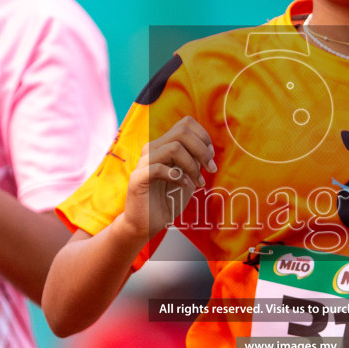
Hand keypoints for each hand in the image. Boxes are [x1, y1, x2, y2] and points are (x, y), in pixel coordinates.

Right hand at [117, 117, 215, 239]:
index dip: (203, 136)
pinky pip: (158, 168)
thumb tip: (208, 149)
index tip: (210, 157)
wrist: (147, 223)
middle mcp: (152, 149)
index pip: (185, 124)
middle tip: (210, 169)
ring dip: (192, 166)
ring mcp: (144, 162)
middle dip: (202, 150)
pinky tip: (184, 185)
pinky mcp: (138, 178)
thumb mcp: (188, 176)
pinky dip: (177, 176)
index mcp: (163, 145)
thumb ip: (195, 160)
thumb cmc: (168, 199)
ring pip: (174, 148)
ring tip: (198, 182)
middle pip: (182, 132)